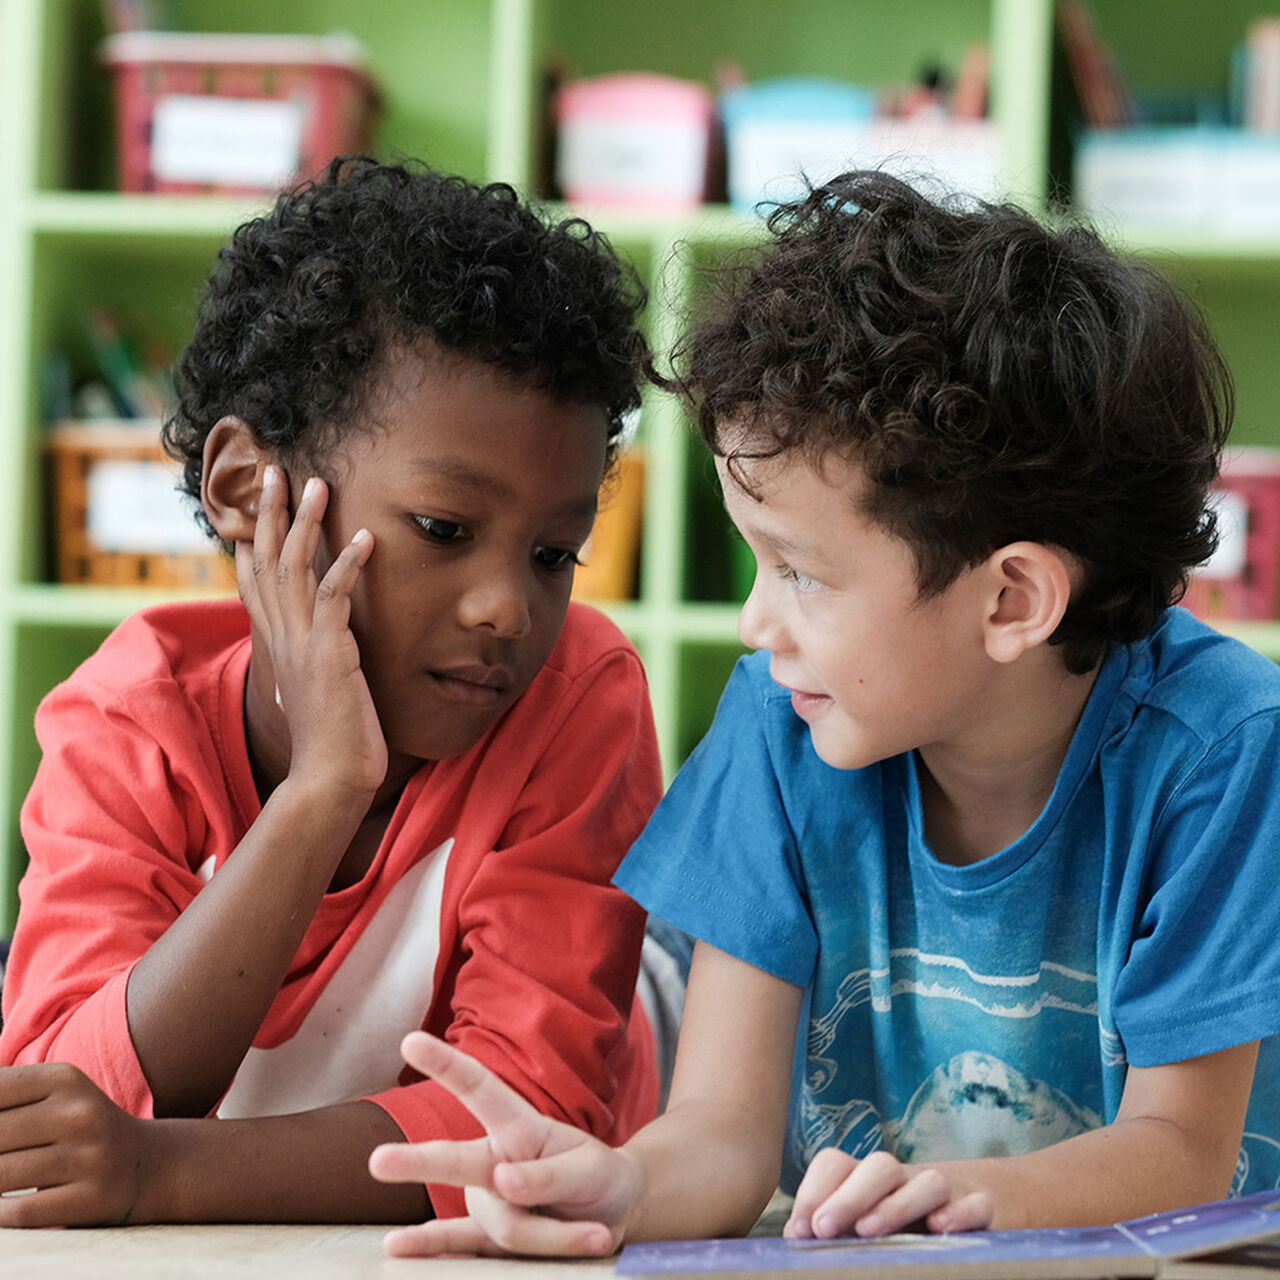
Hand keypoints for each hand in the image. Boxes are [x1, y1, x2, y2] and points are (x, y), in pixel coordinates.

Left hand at [0, 1063, 153, 1226]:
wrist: (148, 1164)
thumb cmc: (80, 1130)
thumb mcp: (55, 1097)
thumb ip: (5, 1097)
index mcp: (66, 1079)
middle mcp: (80, 1113)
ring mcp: (88, 1156)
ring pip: (0, 1175)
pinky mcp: (90, 1197)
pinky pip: (18, 1212)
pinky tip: (2, 1206)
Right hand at [237, 465, 383, 799]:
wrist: (330, 780)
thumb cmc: (331, 742)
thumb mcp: (316, 692)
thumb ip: (309, 668)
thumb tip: (303, 666)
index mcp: (278, 645)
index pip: (254, 581)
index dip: (251, 538)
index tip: (252, 503)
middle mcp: (282, 638)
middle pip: (266, 560)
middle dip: (269, 511)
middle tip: (276, 469)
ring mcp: (302, 644)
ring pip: (294, 568)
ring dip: (305, 522)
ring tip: (318, 482)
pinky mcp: (329, 653)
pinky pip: (334, 597)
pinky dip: (348, 565)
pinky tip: (365, 537)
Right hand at [368, 1032, 642, 1256]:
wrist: (615, 1216)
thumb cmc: (599, 1179)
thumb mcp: (591, 1170)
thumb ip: (549, 1176)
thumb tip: (502, 1182)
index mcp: (520, 1128)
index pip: (479, 1090)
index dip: (446, 1065)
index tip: (410, 1042)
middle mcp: (495, 1161)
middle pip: (455, 1161)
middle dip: (419, 1162)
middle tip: (378, 1161)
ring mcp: (491, 1201)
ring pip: (506, 1226)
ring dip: (553, 1235)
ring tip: (596, 1234)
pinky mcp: (494, 1240)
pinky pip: (465, 1249)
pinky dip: (431, 1249)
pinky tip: (395, 1246)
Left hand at [786, 1148, 992, 1238]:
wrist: (975, 1204)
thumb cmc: (902, 1224)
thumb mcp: (863, 1225)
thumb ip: (832, 1229)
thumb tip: (794, 1237)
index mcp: (868, 1181)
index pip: (836, 1164)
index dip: (813, 1190)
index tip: (801, 1230)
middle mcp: (904, 1180)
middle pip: (879, 1166)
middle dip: (848, 1196)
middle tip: (822, 1230)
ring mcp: (946, 1193)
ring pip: (928, 1181)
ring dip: (897, 1203)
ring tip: (869, 1231)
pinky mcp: (981, 1209)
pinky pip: (977, 1204)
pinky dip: (961, 1212)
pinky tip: (940, 1229)